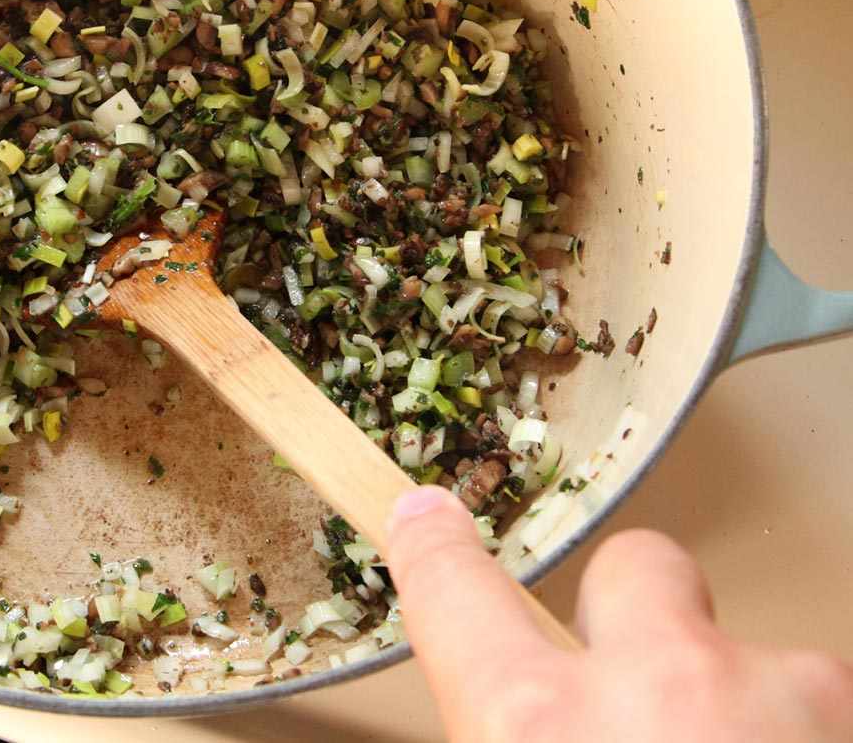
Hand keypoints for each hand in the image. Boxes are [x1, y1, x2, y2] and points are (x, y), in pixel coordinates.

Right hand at [386, 486, 852, 741]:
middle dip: (645, 609)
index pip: (454, 593)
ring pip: (762, 658)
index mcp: (537, 728)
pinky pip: (835, 710)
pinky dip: (817, 738)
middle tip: (652, 691)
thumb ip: (511, 729)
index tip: (430, 520)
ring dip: (755, 711)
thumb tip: (520, 714)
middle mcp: (658, 690)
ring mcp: (781, 702)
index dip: (438, 553)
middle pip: (638, 566)